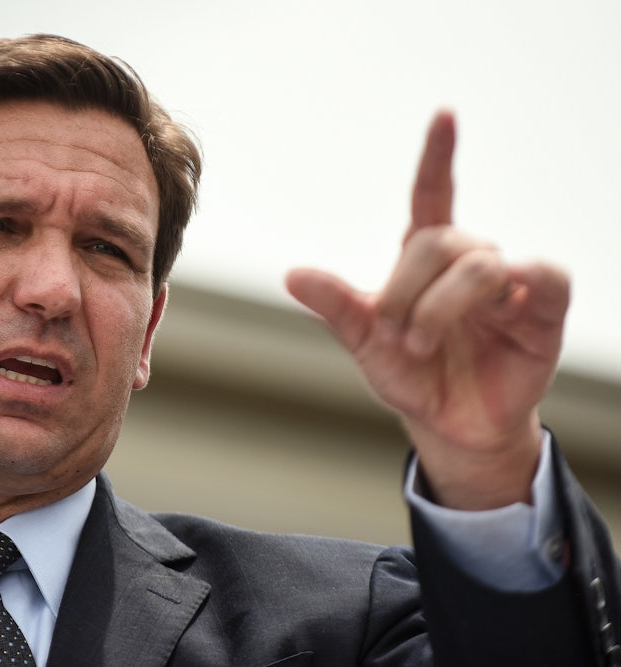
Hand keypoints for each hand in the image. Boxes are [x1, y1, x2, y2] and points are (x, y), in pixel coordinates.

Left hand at [286, 111, 568, 509]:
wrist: (448, 425)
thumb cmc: (410, 375)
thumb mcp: (366, 341)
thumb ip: (337, 305)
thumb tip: (292, 274)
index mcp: (424, 259)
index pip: (433, 194)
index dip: (438, 157)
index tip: (444, 115)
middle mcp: (468, 261)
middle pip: (439, 240)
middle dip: (407, 289)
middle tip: (397, 335)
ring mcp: (508, 284)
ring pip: (479, 261)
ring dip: (441, 304)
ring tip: (422, 342)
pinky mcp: (541, 311)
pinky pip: (543, 275)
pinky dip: (519, 284)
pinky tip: (501, 307)